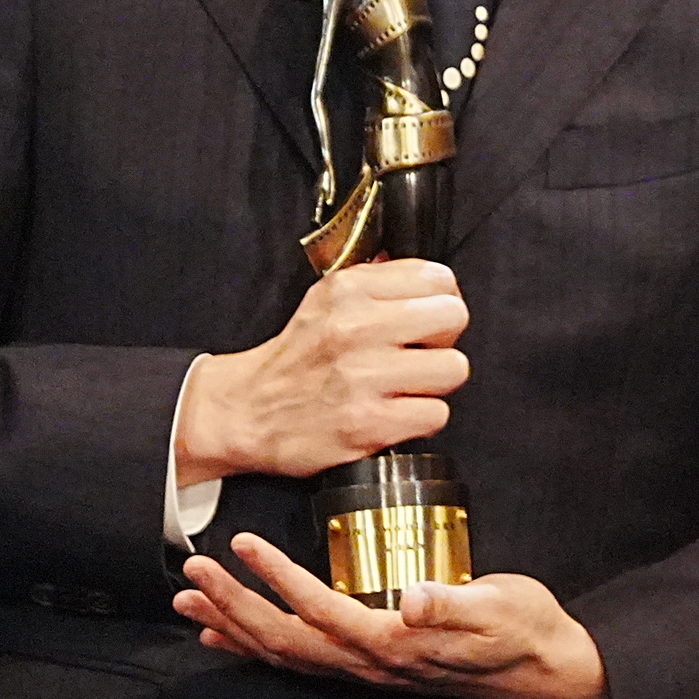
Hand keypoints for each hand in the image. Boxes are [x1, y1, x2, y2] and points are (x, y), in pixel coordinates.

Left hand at [174, 533, 609, 698]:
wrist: (547, 672)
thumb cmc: (525, 630)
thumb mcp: (501, 607)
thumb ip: (454, 605)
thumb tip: (413, 598)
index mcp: (395, 645)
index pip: (320, 611)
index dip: (277, 578)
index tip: (243, 543)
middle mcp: (371, 666)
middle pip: (283, 641)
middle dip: (232, 605)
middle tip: (192, 570)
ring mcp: (367, 672)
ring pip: (283, 656)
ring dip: (233, 626)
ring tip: (190, 600)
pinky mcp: (370, 667)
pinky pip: (299, 662)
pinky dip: (256, 647)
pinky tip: (230, 633)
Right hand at [175, 260, 468, 484]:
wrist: (244, 412)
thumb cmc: (293, 359)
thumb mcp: (325, 298)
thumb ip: (377, 280)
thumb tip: (425, 274)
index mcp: (349, 291)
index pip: (439, 278)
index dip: (439, 302)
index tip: (424, 320)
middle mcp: (356, 328)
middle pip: (454, 318)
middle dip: (443, 339)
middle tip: (418, 354)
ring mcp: (363, 376)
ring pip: (453, 368)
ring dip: (434, 383)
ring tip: (404, 386)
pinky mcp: (368, 423)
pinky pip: (436, 414)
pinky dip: (420, 419)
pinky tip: (395, 413)